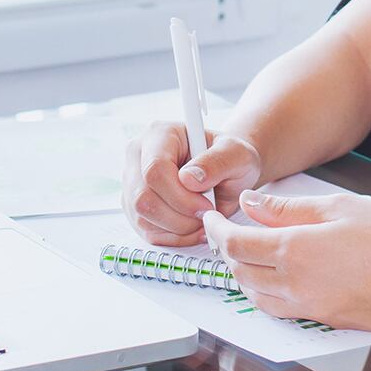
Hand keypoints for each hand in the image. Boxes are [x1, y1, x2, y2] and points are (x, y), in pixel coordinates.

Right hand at [121, 121, 262, 246]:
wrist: (228, 172)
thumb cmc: (231, 158)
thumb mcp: (237, 154)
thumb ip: (217, 162)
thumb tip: (189, 178)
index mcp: (161, 134)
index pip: (154, 169)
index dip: (180, 196)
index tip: (207, 205)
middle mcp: (139, 155)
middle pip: (143, 198)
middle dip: (180, 216)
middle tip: (206, 215)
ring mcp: (133, 182)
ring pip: (142, 217)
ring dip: (178, 228)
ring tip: (202, 220)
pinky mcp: (134, 206)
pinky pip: (146, 231)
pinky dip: (173, 236)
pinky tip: (192, 227)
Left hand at [202, 191, 370, 331]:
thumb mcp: (340, 207)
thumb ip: (289, 208)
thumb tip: (253, 203)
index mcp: (296, 252)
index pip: (236, 245)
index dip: (216, 231)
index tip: (212, 219)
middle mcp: (298, 286)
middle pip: (240, 273)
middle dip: (226, 252)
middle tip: (226, 232)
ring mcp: (312, 309)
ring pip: (257, 298)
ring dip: (244, 276)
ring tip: (250, 253)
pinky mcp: (328, 321)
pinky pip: (283, 310)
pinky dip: (268, 293)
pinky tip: (281, 275)